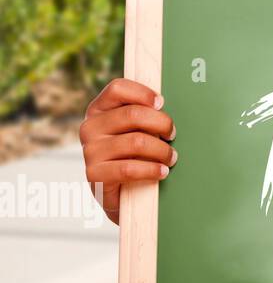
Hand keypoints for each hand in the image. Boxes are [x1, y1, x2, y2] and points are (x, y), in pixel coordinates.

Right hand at [80, 78, 177, 225]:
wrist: (120, 194)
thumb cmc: (133, 154)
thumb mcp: (135, 130)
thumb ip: (143, 114)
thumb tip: (163, 104)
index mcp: (99, 110)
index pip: (117, 89)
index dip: (142, 93)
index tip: (161, 103)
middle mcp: (90, 127)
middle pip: (133, 114)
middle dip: (162, 123)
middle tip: (173, 135)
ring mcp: (90, 151)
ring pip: (136, 142)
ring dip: (162, 150)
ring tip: (171, 157)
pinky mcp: (94, 174)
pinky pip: (129, 168)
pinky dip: (152, 170)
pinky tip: (162, 171)